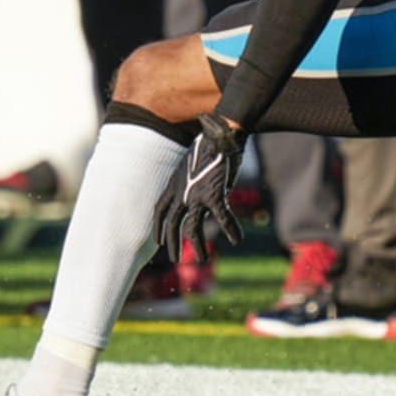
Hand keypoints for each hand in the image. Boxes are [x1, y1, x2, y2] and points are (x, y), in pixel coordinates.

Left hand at [153, 112, 246, 262]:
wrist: (220, 135)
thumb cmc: (209, 147)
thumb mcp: (191, 165)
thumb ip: (192, 184)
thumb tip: (205, 197)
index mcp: (173, 183)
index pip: (159, 210)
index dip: (158, 228)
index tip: (158, 241)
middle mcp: (181, 192)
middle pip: (172, 223)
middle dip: (173, 243)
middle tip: (175, 259)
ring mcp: (196, 195)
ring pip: (193, 228)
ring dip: (198, 246)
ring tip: (202, 260)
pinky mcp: (215, 195)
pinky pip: (223, 218)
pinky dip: (231, 230)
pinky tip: (237, 239)